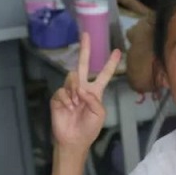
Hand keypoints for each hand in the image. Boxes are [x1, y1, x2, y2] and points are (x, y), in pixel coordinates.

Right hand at [50, 33, 120, 151]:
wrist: (74, 139)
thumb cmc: (89, 128)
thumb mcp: (99, 114)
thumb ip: (94, 99)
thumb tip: (81, 89)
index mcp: (95, 91)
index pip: (104, 74)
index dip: (110, 63)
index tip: (117, 51)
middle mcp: (82, 88)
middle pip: (83, 65)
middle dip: (85, 50)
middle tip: (86, 35)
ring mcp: (69, 91)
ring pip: (72, 77)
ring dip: (75, 89)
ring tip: (76, 105)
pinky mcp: (58, 97)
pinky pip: (62, 91)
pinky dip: (66, 99)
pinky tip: (68, 108)